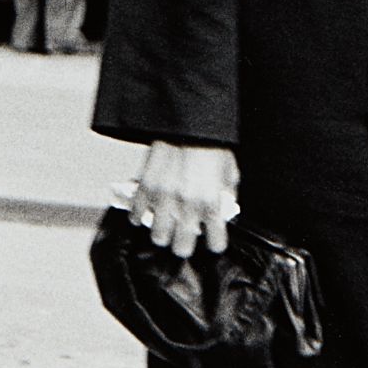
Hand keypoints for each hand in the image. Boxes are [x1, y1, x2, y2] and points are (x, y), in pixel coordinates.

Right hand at [130, 141, 238, 257]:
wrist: (188, 119)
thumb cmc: (211, 143)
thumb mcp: (230, 170)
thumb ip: (227, 195)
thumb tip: (224, 210)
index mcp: (211, 203)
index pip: (215, 244)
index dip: (214, 240)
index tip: (211, 234)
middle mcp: (187, 206)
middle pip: (181, 248)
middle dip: (184, 242)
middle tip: (184, 232)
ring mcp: (164, 198)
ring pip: (157, 237)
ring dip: (162, 230)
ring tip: (166, 221)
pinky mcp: (145, 187)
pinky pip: (137, 215)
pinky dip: (141, 215)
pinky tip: (148, 208)